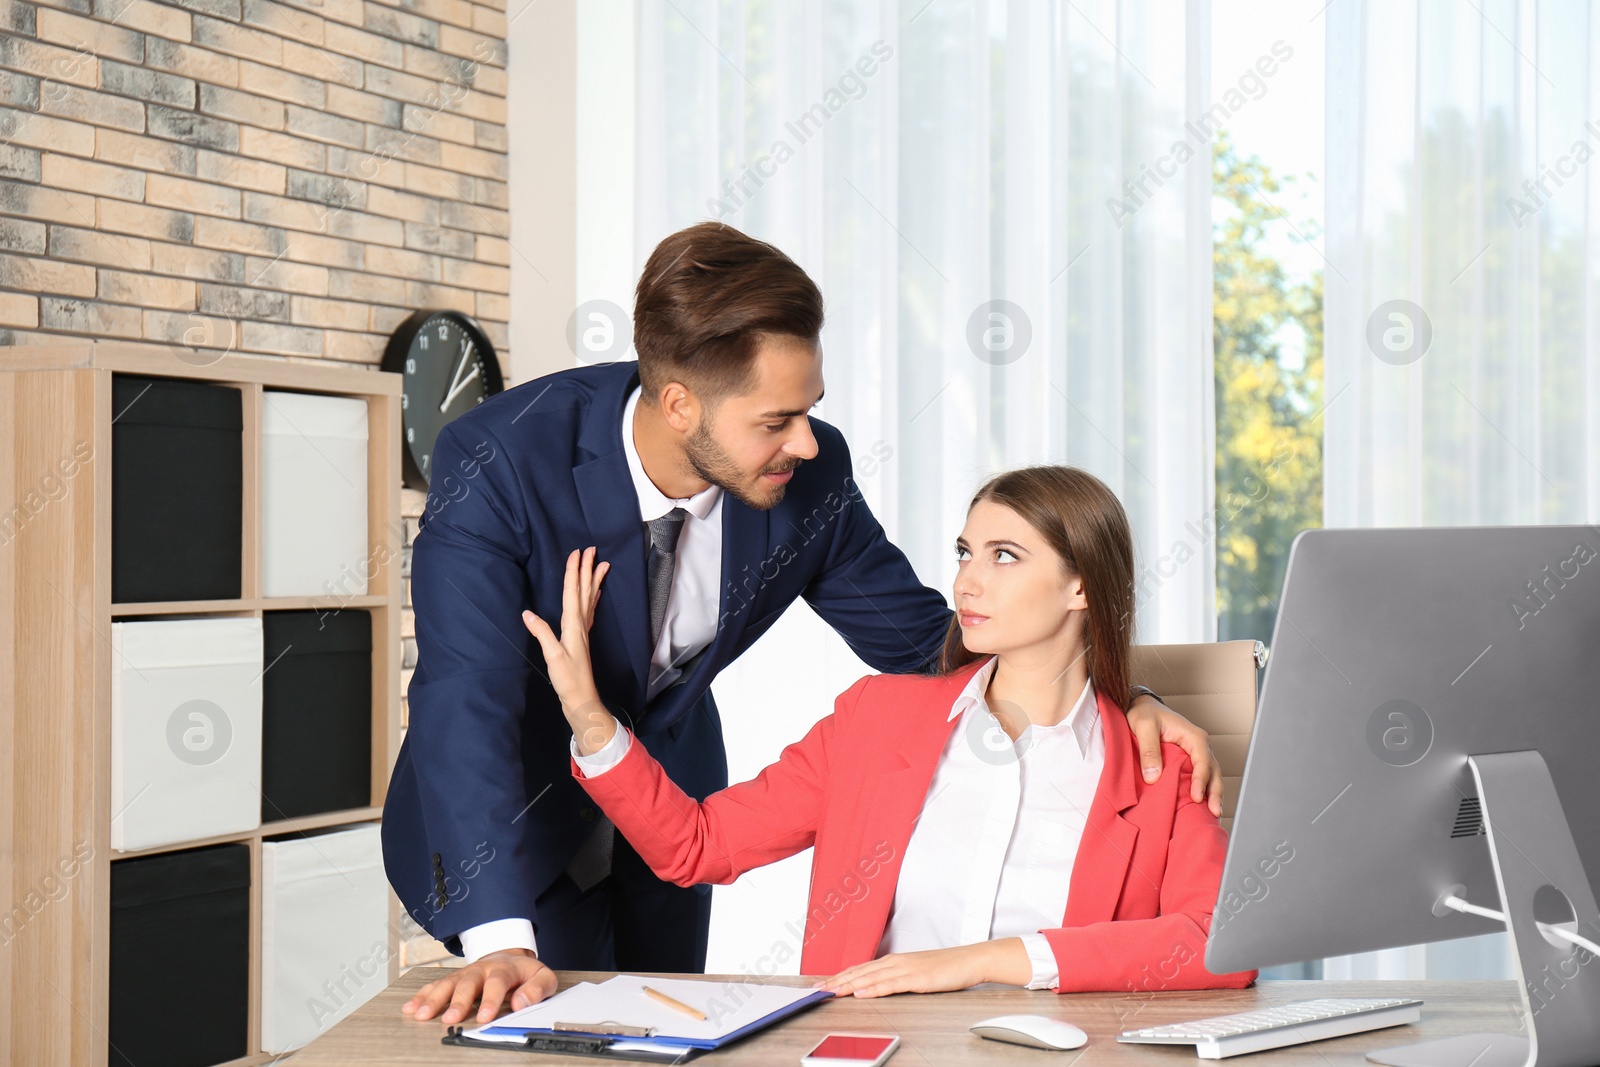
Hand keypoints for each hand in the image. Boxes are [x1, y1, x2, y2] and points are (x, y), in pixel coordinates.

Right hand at [402, 948, 556, 1024]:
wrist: (509, 957)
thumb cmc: (525, 974)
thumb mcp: (543, 977)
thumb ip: (536, 990)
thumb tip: (521, 1003)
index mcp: (505, 968)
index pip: (497, 982)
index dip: (491, 1000)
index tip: (485, 1018)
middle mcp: (482, 969)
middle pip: (468, 983)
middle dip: (458, 1001)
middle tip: (450, 1019)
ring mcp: (465, 973)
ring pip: (447, 983)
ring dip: (433, 999)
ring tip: (421, 1015)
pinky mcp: (453, 979)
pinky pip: (434, 985)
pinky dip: (421, 996)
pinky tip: (410, 1008)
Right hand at [522, 548, 614, 751]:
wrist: (582, 700)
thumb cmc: (568, 680)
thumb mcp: (553, 656)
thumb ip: (541, 633)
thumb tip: (527, 613)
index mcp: (573, 626)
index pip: (573, 593)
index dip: (574, 572)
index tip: (577, 553)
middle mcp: (581, 625)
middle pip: (584, 591)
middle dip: (586, 569)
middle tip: (592, 549)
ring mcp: (583, 631)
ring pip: (589, 599)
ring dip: (593, 580)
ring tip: (602, 564)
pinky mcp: (582, 639)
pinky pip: (589, 611)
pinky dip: (593, 598)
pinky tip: (596, 593)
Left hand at [813, 941, 1020, 997]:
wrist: (970, 960)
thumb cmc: (946, 967)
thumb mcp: (917, 971)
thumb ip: (897, 978)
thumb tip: (878, 986)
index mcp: (895, 960)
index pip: (861, 968)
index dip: (840, 976)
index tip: (823, 983)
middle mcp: (896, 962)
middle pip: (860, 972)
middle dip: (837, 980)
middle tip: (817, 988)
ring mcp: (906, 969)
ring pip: (870, 977)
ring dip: (848, 984)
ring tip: (830, 991)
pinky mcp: (917, 978)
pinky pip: (890, 985)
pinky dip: (873, 989)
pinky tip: (861, 993)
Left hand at [1126, 695, 1222, 817]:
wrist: (1141, 707)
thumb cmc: (1144, 714)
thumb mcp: (1143, 726)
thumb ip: (1149, 750)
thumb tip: (1154, 776)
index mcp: (1193, 736)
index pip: (1203, 761)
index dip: (1201, 780)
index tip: (1196, 797)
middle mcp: (1200, 745)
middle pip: (1213, 771)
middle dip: (1215, 792)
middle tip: (1214, 813)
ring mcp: (1197, 753)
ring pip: (1211, 776)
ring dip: (1213, 794)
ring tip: (1214, 815)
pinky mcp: (1190, 760)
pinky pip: (1201, 776)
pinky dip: (1205, 791)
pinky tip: (1204, 806)